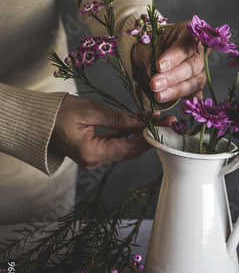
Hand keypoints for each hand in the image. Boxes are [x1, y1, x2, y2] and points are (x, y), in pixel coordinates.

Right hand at [49, 95, 173, 168]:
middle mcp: (94, 161)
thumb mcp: (89, 111)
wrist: (35, 122)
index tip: (165, 125)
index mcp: (92, 153)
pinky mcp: (93, 153)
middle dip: (150, 137)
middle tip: (168, 123)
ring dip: (141, 136)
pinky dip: (128, 135)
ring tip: (158, 121)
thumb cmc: (56, 114)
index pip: (129, 147)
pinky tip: (140, 124)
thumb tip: (141, 123)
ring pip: (125, 149)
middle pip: (130, 151)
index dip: (149, 137)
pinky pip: (116, 145)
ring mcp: (93, 159)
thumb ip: (117, 119)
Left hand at [132, 21, 205, 103]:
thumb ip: (149, 55)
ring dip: (177, 91)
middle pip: (192, 66)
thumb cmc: (152, 42)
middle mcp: (200, 51)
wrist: (153, 50)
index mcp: (189, 32)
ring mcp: (201, 69)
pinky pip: (197, 94)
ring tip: (158, 96)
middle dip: (172, 77)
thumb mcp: (146, 43)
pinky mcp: (196, 83)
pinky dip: (191, 102)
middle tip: (154, 84)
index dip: (173, 57)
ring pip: (195, 81)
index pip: (185, 45)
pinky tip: (182, 108)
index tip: (158, 66)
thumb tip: (152, 73)